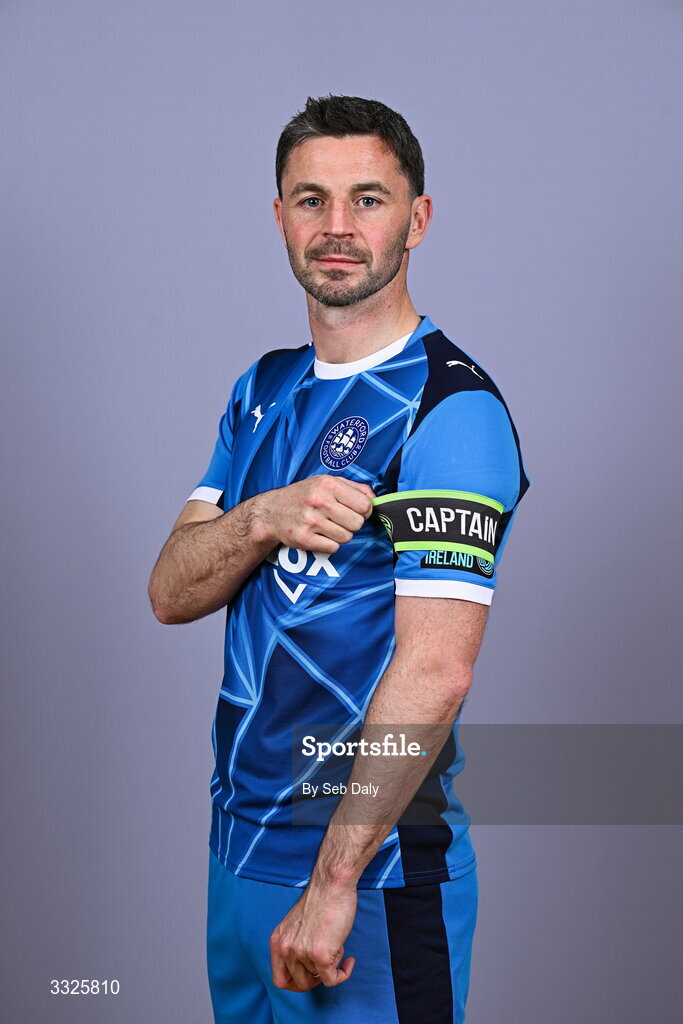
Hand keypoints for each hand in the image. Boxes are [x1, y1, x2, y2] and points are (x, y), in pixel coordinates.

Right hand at [254, 475, 374, 553]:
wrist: (271, 511)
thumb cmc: (303, 495)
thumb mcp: (326, 481)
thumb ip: (354, 487)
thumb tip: (375, 499)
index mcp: (328, 484)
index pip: (364, 504)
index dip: (365, 511)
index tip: (357, 511)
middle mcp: (319, 501)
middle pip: (357, 523)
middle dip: (352, 523)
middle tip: (340, 520)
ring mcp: (310, 520)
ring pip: (346, 537)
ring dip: (340, 534)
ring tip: (327, 526)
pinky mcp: (304, 538)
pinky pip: (333, 548)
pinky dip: (329, 544)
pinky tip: (319, 535)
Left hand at [269, 879, 356, 991]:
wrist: (332, 884)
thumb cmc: (320, 900)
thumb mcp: (296, 925)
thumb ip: (295, 945)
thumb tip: (308, 968)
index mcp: (277, 941)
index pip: (279, 979)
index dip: (295, 984)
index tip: (309, 978)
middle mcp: (285, 949)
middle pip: (299, 983)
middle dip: (316, 978)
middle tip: (327, 965)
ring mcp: (302, 953)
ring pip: (319, 977)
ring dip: (331, 965)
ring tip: (337, 943)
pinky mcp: (320, 955)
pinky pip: (332, 979)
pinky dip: (343, 974)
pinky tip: (349, 961)